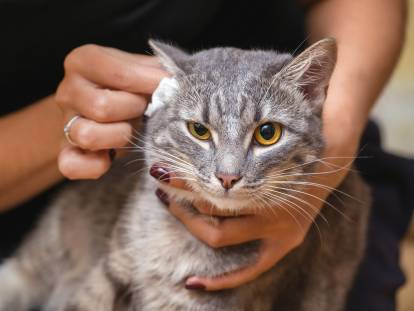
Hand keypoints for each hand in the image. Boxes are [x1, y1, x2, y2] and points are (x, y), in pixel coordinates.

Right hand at [56, 44, 167, 178]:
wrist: (99, 111)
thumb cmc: (127, 89)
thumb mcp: (140, 71)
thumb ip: (156, 71)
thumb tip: (179, 79)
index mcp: (84, 62)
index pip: (119, 73)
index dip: (150, 83)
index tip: (169, 86)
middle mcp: (68, 90)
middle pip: (102, 107)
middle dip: (133, 111)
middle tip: (144, 110)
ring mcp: (64, 122)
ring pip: (87, 135)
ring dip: (119, 136)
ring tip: (130, 129)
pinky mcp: (65, 152)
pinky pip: (72, 165)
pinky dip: (95, 165)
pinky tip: (110, 156)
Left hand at [149, 109, 360, 290]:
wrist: (333, 152)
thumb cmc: (299, 125)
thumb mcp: (283, 109)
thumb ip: (254, 97)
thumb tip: (206, 68)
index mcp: (275, 170)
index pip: (216, 178)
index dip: (184, 176)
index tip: (157, 167)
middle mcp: (276, 202)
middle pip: (215, 206)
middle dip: (182, 193)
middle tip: (161, 179)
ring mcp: (280, 228)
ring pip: (220, 234)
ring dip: (189, 220)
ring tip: (168, 201)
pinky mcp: (282, 245)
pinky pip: (248, 271)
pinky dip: (222, 280)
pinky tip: (192, 284)